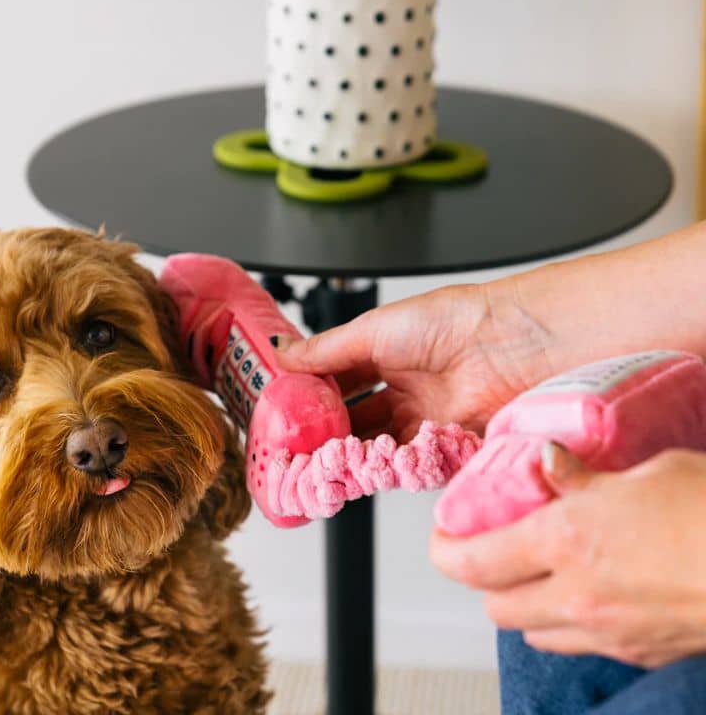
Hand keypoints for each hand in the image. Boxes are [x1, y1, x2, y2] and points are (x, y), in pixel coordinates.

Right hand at [276, 281, 555, 441]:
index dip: (313, 399)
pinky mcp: (444, 444)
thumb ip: (326, 350)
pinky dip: (382, 468)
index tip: (286, 415)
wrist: (511, 343)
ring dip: (350, 454)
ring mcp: (424, 416)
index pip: (339, 382)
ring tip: (320, 463)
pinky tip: (361, 469)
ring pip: (377, 444)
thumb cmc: (449, 321)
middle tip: (298, 448)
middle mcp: (404, 387)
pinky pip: (406, 463)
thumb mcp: (373, 330)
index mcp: (385, 353)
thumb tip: (281, 350)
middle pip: (356, 419)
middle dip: (328, 434)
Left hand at [430, 444, 705, 667]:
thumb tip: (548, 462)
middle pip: (494, 605)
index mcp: (565, 542)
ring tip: (531, 569)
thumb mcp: (642, 472)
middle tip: (485, 548)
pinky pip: (578, 645)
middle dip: (479, 578)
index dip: (444, 550)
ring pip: (532, 631)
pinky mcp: (640, 651)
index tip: (441, 535)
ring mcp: (608, 630)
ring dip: (519, 601)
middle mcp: (577, 594)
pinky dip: (563, 622)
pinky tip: (582, 592)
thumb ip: (583, 475)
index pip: (474, 560)